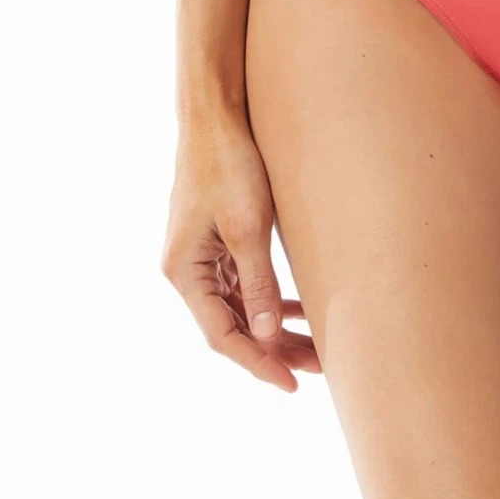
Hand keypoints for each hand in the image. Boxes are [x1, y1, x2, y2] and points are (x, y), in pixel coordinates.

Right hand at [161, 113, 320, 391]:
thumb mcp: (247, 226)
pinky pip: (242, 285)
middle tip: (317, 367)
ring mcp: (201, 256)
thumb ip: (258, 281)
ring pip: (240, 308)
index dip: (256, 362)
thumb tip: (267, 336)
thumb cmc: (229, 164)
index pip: (221, 335)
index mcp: (183, 272)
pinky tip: (297, 311)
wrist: (217, 114)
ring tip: (313, 347)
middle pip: (232, 325)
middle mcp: (187, 270)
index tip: (290, 384)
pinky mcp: (217, 241)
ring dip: (273, 327)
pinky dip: (269, 300)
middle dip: (272, 349)